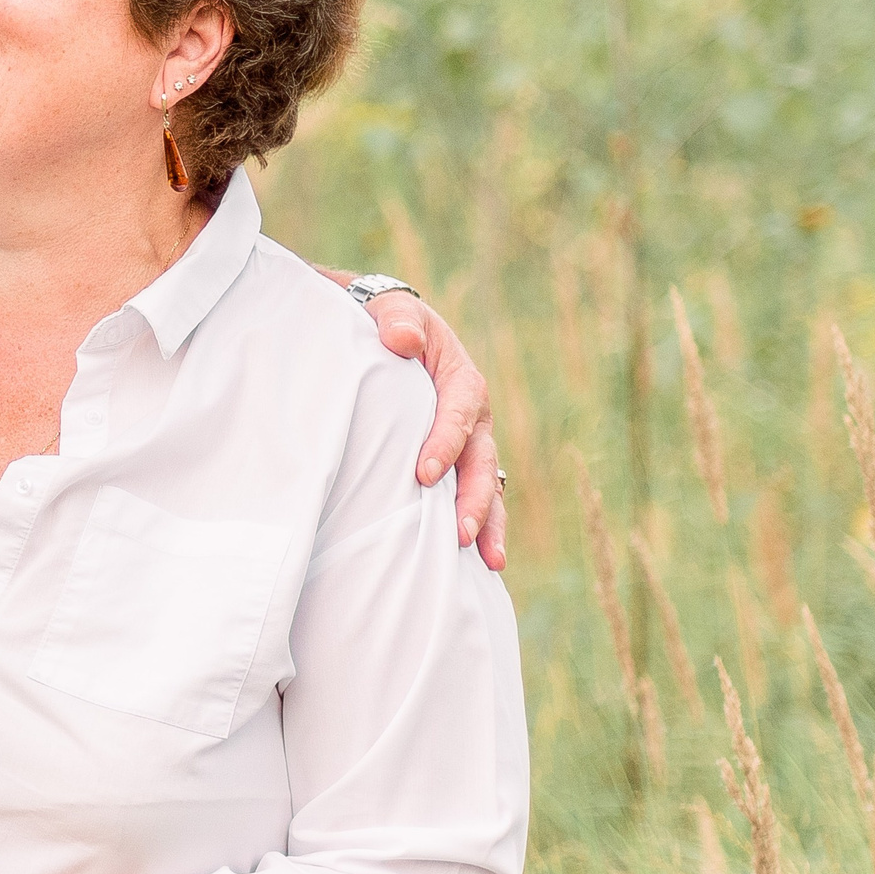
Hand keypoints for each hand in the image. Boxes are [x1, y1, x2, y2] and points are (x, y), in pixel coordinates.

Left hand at [321, 272, 506, 570]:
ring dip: (488, 521)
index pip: (458, 413)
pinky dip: (480, 525)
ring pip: (487, 485)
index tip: (423, 474)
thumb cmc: (386, 325)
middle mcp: (473, 416)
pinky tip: (479, 563)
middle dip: (474, 497)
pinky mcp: (456, 463)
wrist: (384, 336)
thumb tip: (404, 339)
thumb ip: (397, 320)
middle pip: (481, 459)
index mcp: (460, 379)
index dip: (444, 443)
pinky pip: (473, 495)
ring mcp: (469, 443)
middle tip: (462, 533)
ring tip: (490, 560)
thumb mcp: (390, 310)